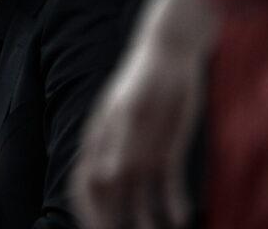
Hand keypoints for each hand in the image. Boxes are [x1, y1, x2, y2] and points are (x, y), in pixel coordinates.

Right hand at [72, 33, 202, 228]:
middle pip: (111, 197)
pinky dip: (172, 203)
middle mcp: (117, 152)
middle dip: (116, 223)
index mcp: (100, 141)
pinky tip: (182, 216)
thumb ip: (122, 143)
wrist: (173, 55)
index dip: (88, 211)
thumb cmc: (146, 77)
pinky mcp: (167, 152)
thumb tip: (107, 177)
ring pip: (139, 197)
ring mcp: (142, 154)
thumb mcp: (135, 110)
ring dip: (146, 220)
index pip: (85, 184)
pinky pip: (167, 186)